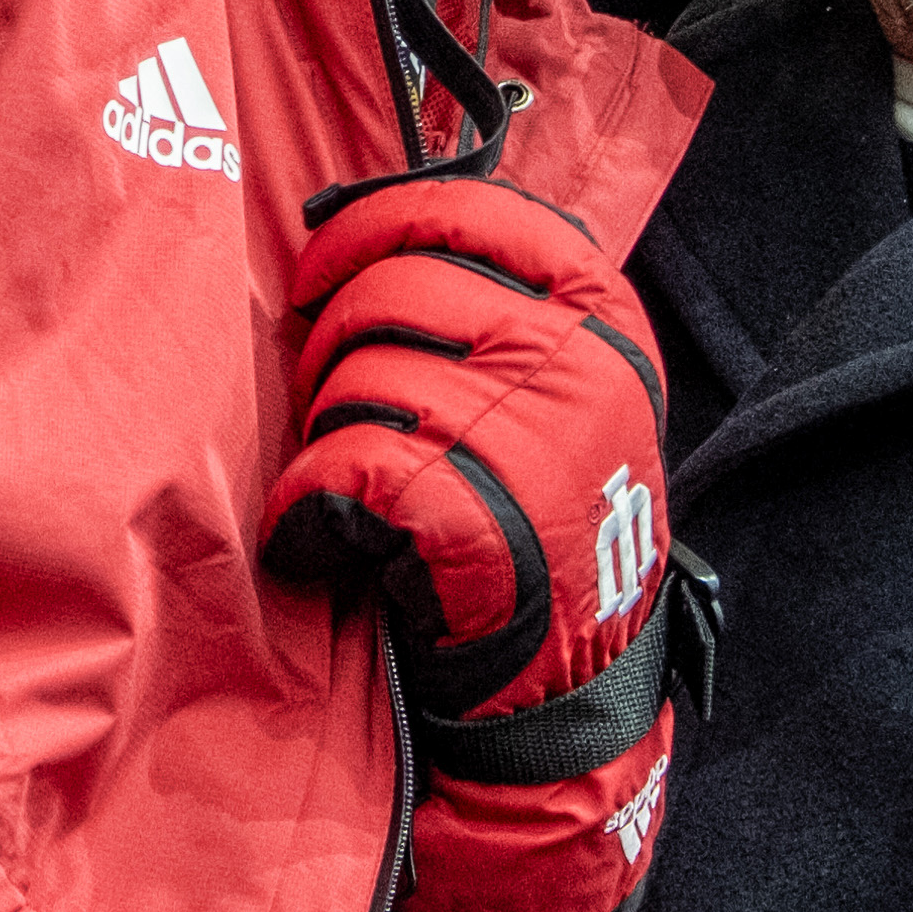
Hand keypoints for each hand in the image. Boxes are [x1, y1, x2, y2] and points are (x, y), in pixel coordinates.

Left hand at [271, 168, 680, 911]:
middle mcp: (579, 362)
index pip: (466, 206)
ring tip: (366, 501)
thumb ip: (493, 301)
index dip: (369, 224)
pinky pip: (340, 467)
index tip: (322, 260)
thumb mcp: (554, 395)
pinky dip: (310, 510)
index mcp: (602, 312)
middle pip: (387, 292)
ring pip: (355, 378)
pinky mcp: (477, 517)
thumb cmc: (535, 539)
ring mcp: (533, 437)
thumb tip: (363, 209)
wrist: (557, 705)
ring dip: (327, 439)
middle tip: (339, 420)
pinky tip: (333, 546)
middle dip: (333, 352)